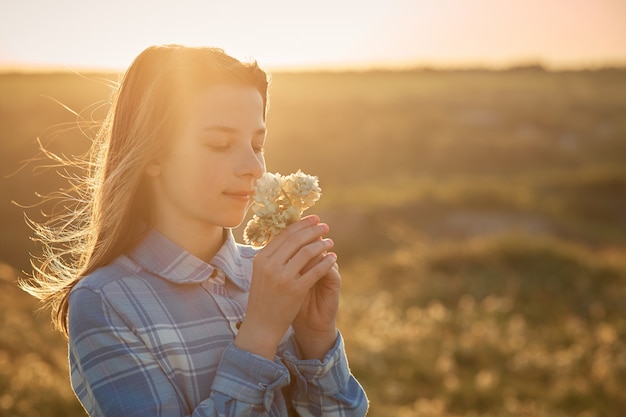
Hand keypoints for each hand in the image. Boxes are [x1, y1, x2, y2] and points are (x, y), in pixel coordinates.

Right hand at [234, 216, 335, 358]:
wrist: (261, 325)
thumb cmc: (264, 298)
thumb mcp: (262, 273)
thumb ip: (273, 256)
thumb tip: (290, 235)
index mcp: (261, 258)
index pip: (284, 234)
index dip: (301, 225)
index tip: (313, 219)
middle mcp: (270, 265)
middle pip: (296, 240)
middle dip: (313, 230)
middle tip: (325, 226)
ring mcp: (282, 277)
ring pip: (307, 253)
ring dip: (322, 245)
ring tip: (330, 242)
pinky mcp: (295, 290)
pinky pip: (315, 271)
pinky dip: (326, 262)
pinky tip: (333, 258)